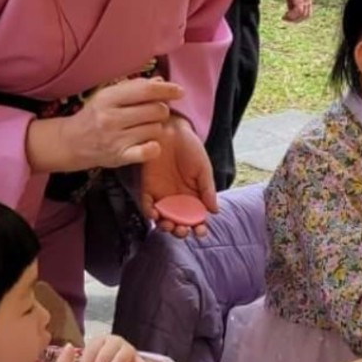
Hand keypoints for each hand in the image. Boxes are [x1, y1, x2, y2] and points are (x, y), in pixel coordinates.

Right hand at [61, 77, 183, 169]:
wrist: (70, 143)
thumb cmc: (93, 116)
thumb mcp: (108, 96)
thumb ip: (134, 87)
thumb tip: (161, 81)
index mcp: (108, 98)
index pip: (145, 90)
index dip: (167, 89)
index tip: (179, 91)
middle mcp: (111, 118)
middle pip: (155, 110)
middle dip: (161, 110)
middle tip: (153, 113)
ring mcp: (116, 139)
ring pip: (155, 129)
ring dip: (156, 128)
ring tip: (144, 128)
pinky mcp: (119, 157)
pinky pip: (148, 151)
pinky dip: (154, 147)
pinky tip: (149, 144)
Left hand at [141, 114, 217, 238]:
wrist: (171, 130)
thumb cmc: (190, 147)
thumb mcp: (203, 168)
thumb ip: (208, 189)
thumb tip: (214, 211)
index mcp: (194, 196)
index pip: (196, 218)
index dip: (199, 228)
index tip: (201, 231)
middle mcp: (178, 199)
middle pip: (179, 223)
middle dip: (181, 231)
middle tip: (183, 230)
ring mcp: (162, 195)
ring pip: (163, 219)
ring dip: (166, 227)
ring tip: (170, 225)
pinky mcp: (147, 189)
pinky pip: (147, 206)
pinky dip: (150, 214)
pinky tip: (155, 215)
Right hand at [280, 0, 313, 22]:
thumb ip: (291, 0)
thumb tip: (290, 8)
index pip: (306, 8)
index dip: (298, 14)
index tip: (289, 14)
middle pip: (307, 14)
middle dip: (297, 19)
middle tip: (288, 20)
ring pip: (302, 14)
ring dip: (293, 19)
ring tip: (285, 18)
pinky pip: (297, 11)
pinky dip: (291, 15)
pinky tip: (285, 16)